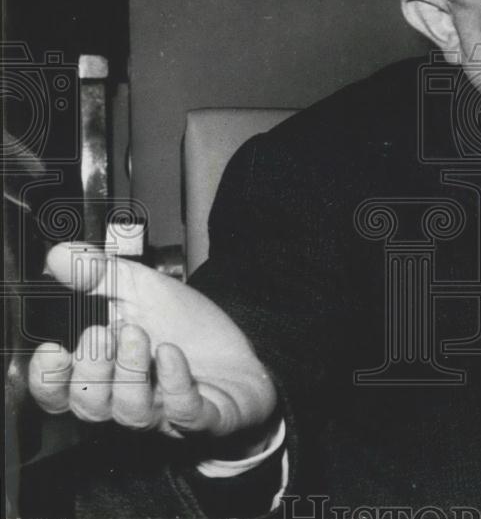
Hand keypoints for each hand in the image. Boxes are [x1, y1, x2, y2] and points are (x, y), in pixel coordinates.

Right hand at [28, 242, 276, 455]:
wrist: (241, 353)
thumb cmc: (185, 328)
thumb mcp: (144, 290)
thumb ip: (101, 275)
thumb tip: (59, 255)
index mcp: (105, 375)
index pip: (60, 392)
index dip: (47, 378)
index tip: (51, 348)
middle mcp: (127, 400)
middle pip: (90, 404)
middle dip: (90, 369)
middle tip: (100, 332)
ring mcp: (166, 413)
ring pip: (131, 413)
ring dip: (129, 372)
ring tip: (138, 334)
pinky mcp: (206, 417)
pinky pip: (184, 412)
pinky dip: (174, 383)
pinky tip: (171, 354)